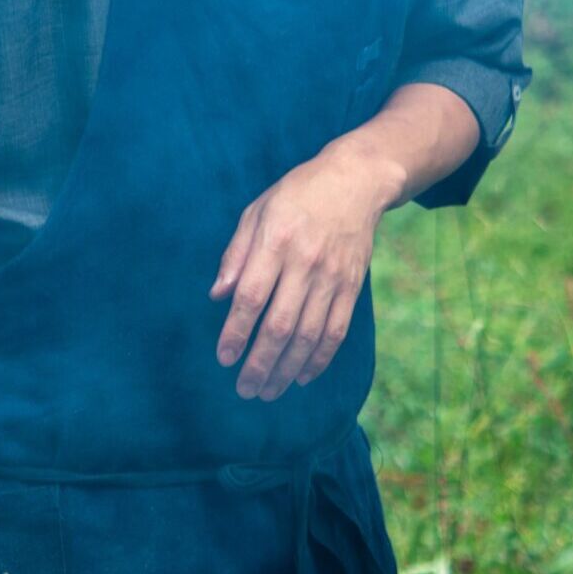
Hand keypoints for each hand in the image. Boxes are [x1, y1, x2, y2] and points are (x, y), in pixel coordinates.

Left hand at [210, 139, 401, 400]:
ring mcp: (333, 277)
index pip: (251, 298)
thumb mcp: (256, 212)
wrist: (355, 181)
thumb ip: (235, 255)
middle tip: (244, 389)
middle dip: (260, 364)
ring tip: (269, 391)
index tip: (224, 359)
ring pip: (308, 335)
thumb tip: (217, 296)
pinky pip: (336, 331)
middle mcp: (305, 263)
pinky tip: (302, 377)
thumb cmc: (296, 196)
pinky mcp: (353, 287)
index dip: (236, 332)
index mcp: (276, 242)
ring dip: (287, 370)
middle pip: (280, 326)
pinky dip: (319, 359)